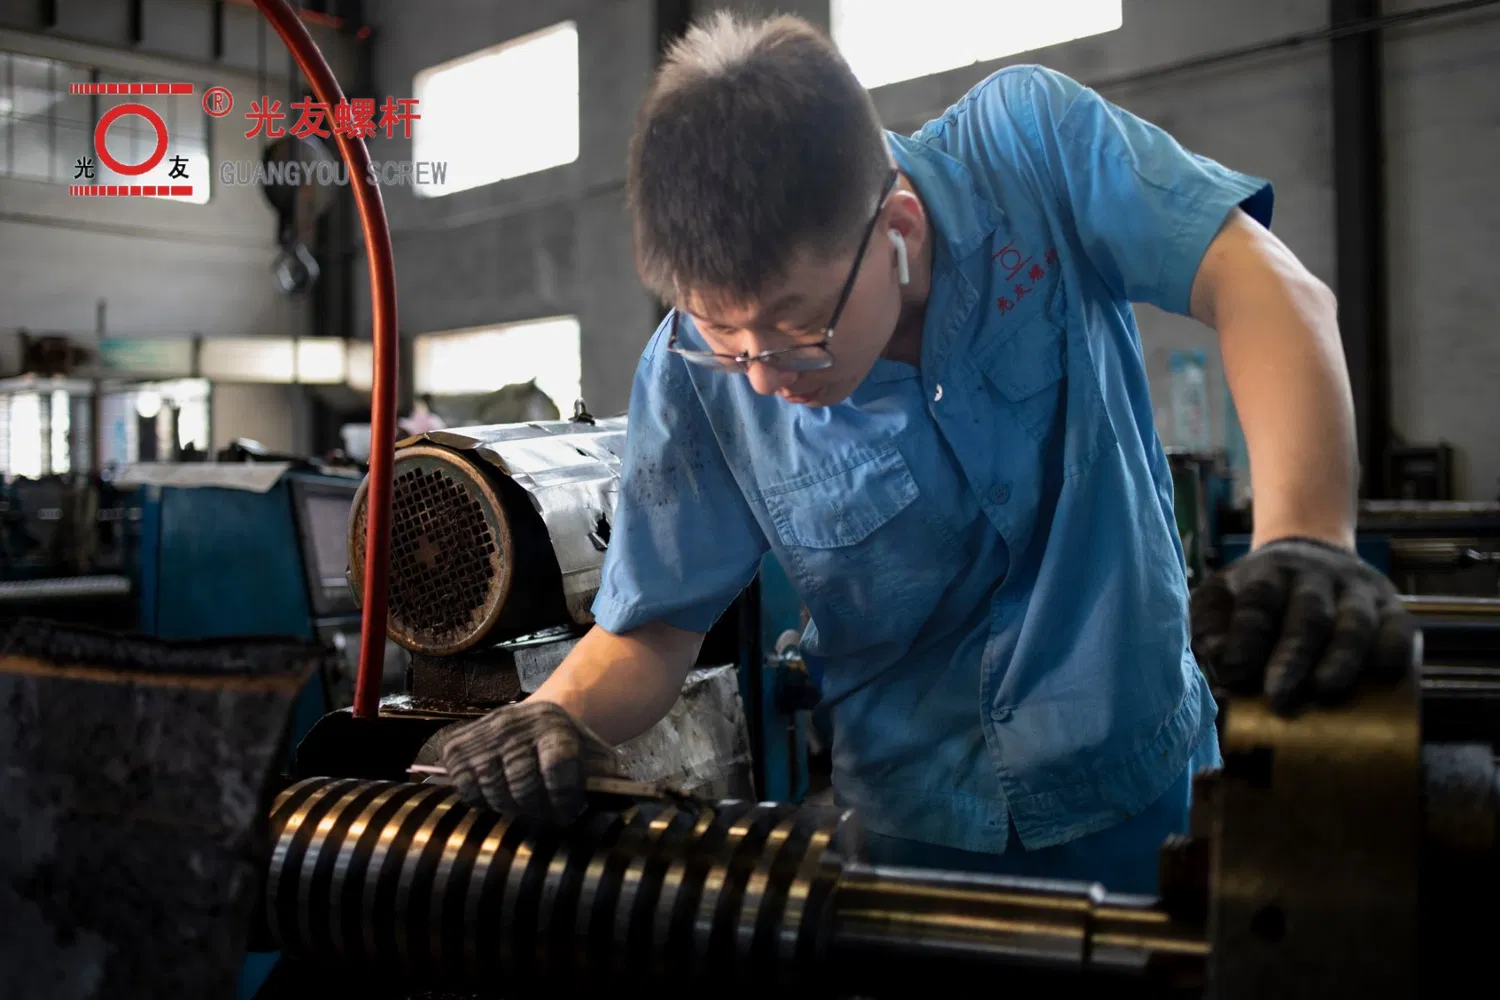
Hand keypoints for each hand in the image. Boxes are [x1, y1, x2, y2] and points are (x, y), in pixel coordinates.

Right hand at [438, 699, 619, 822]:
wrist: (539, 719)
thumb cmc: (571, 748)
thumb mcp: (597, 758)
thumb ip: (610, 783)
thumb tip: (625, 807)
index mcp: (555, 726)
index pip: (558, 766)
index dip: (563, 798)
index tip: (567, 812)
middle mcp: (516, 725)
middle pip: (522, 785)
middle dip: (536, 811)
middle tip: (544, 816)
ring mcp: (484, 734)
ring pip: (492, 790)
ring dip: (508, 808)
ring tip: (522, 805)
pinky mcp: (458, 745)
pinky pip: (464, 788)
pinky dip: (480, 799)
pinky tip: (497, 793)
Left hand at [1189, 537, 1415, 713]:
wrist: (1309, 554)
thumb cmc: (1257, 594)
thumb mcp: (1221, 597)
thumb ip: (1209, 628)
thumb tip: (1218, 663)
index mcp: (1269, 574)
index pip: (1257, 601)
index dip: (1245, 637)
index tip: (1232, 674)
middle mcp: (1316, 577)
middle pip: (1308, 615)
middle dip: (1293, 658)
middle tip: (1278, 697)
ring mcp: (1358, 591)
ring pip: (1355, 622)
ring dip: (1342, 659)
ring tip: (1326, 691)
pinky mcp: (1392, 607)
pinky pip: (1400, 628)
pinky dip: (1392, 651)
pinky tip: (1382, 677)